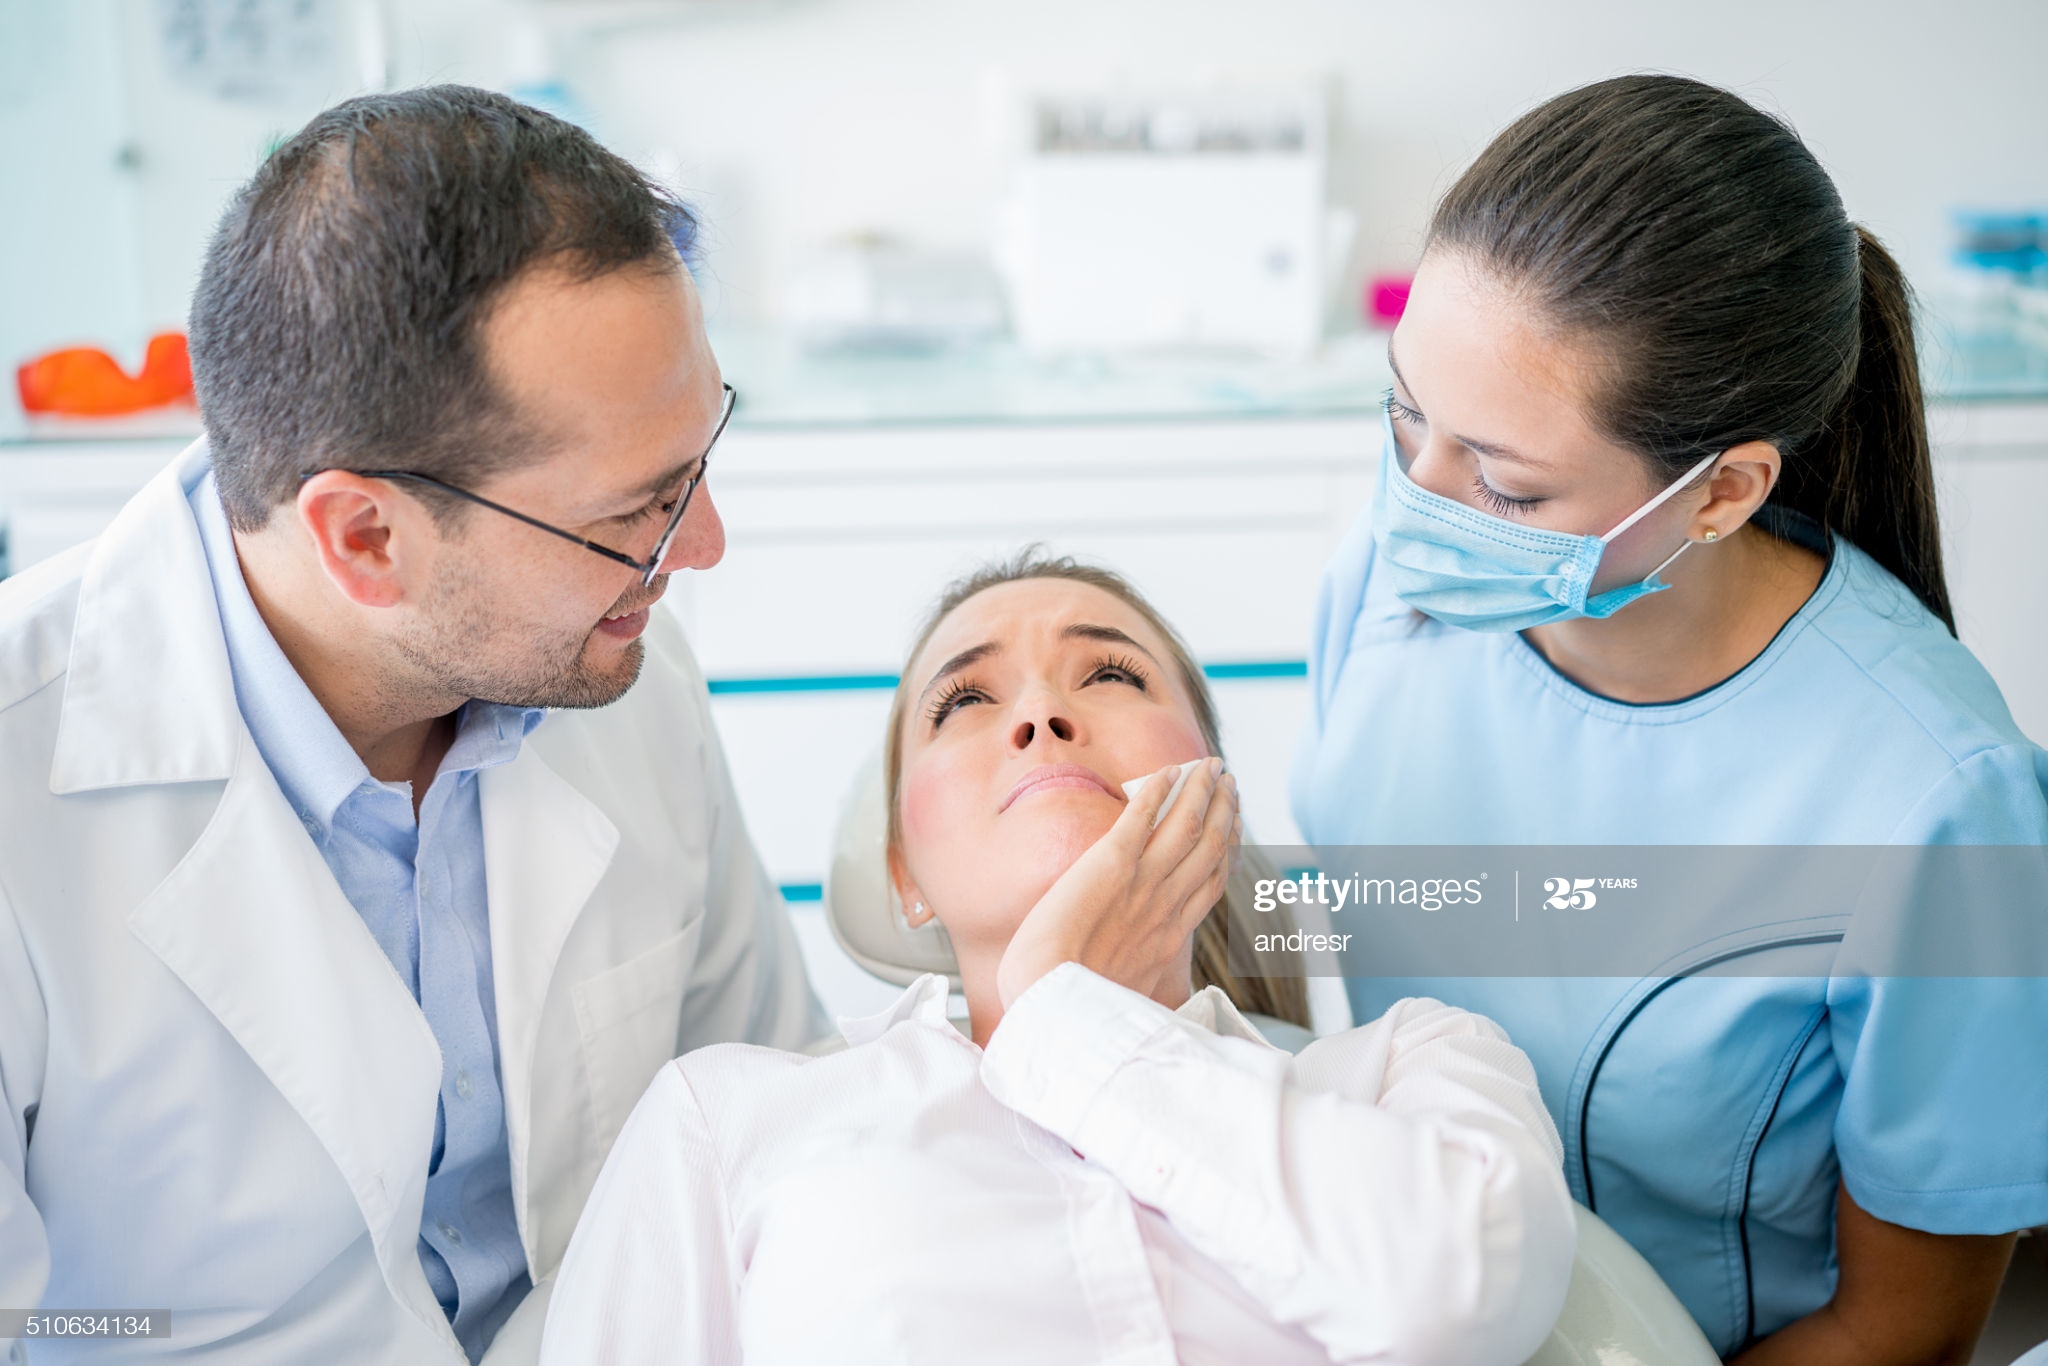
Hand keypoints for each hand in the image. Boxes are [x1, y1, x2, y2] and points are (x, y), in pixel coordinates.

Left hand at [995, 757, 1237, 1009]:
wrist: (1052, 996)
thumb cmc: (1077, 1004)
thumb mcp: (1128, 998)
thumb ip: (1143, 984)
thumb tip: (1146, 992)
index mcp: (1171, 938)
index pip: (1213, 884)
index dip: (1229, 849)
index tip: (1235, 826)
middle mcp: (1166, 904)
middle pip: (1210, 847)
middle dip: (1225, 811)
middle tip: (1230, 783)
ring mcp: (1143, 881)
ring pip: (1187, 825)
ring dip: (1202, 791)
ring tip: (1211, 765)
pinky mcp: (1111, 863)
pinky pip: (1142, 817)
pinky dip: (1159, 791)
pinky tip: (1169, 769)